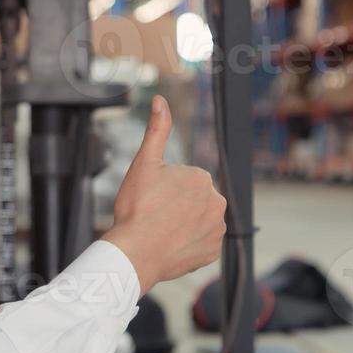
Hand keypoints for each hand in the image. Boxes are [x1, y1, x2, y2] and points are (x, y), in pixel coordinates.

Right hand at [103, 95, 226, 293]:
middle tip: (155, 215)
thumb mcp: (143, 163)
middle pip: (193, 199)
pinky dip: (188, 243)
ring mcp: (217, 229)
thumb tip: (160, 100)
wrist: (135, 252)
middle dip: (177, 205)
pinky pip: (202, 243)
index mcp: (201, 178)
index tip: (151, 198)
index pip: (183, 180)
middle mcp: (217, 202)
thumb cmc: (136, 207)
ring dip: (184, 224)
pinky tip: (171, 244)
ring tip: (161, 231)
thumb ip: (157, 130)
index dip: (164, 188)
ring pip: (198, 221)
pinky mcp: (213, 252)